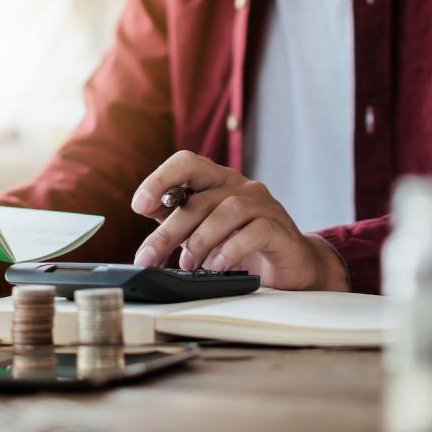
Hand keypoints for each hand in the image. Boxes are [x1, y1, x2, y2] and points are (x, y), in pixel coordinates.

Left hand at [130, 151, 348, 290]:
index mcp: (218, 181)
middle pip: (199, 199)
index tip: (139, 205)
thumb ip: (178, 219)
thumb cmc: (244, 247)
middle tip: (149, 256)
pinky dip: (230, 249)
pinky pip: (254, 232)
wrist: (291, 268)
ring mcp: (264, 205)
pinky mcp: (280, 229)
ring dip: (199, 241)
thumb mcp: (203, 231)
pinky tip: (218, 265)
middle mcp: (241, 187)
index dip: (160, 179)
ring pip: (226, 211)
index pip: (186, 162)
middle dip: (169, 231)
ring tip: (188, 265)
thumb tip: (145, 210)